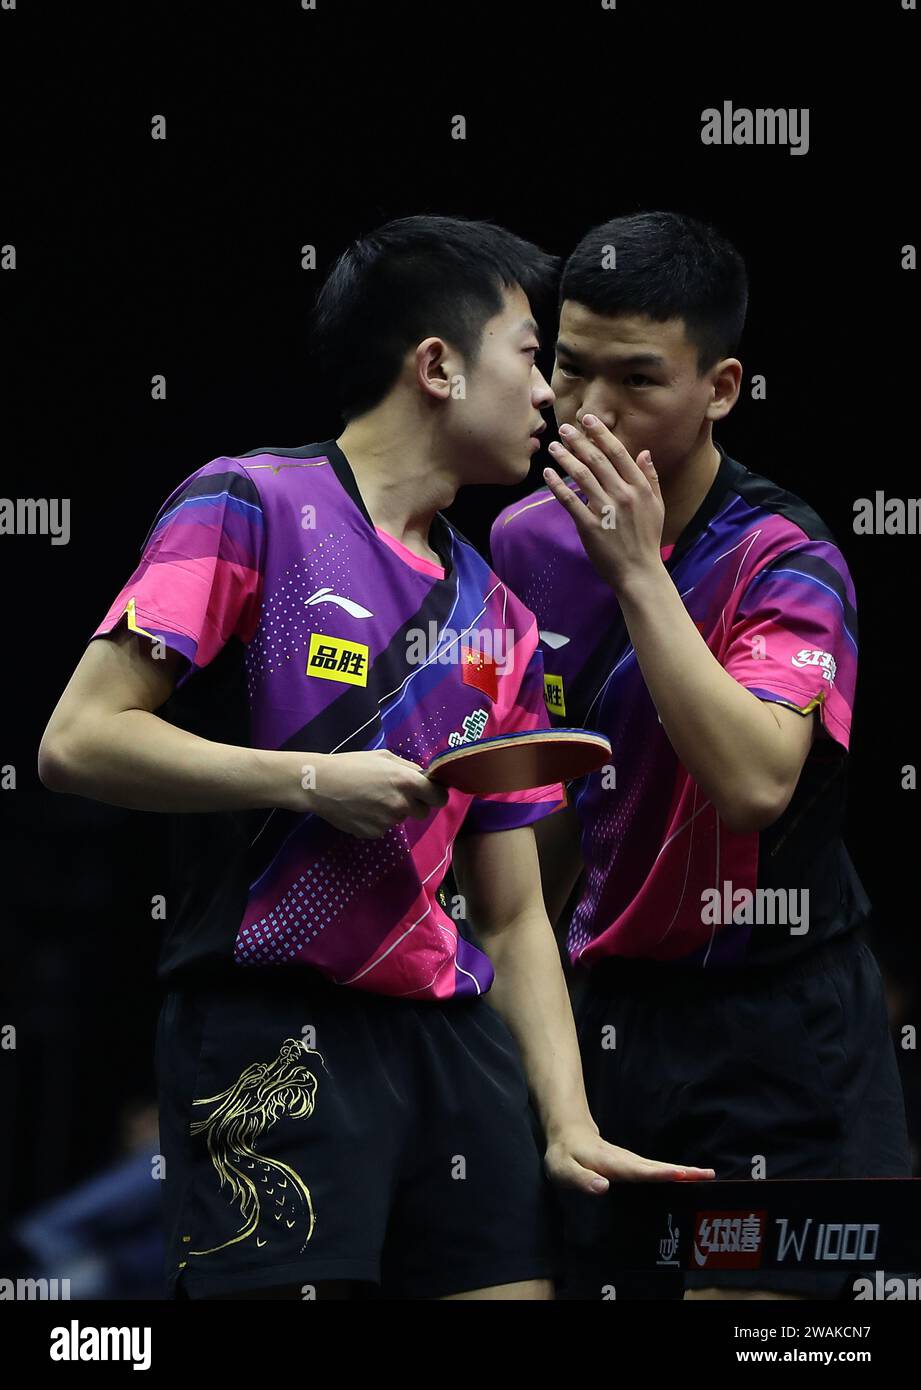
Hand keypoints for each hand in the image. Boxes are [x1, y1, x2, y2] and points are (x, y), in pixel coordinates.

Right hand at [282, 749, 448, 837]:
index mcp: (406, 781)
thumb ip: (408, 768)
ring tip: (371, 798)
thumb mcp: (384, 757)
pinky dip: (377, 820)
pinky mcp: (373, 833)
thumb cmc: (352, 765)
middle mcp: (400, 804)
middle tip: (395, 793)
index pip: (439, 797)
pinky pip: (384, 828)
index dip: (437, 795)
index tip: (430, 793)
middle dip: (415, 804)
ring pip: (401, 819)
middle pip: (423, 812)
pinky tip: (361, 809)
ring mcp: (387, 821)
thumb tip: (425, 777)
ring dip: (393, 811)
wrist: (320, 785)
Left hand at [544, 416, 664, 593]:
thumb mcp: (657, 505)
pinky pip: (570, 501)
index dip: (600, 434)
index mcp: (639, 487)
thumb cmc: (648, 538)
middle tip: (563, 428)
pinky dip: (557, 485)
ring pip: (582, 476)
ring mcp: (606, 510)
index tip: (587, 419)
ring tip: (553, 447)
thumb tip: (644, 452)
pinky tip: (548, 473)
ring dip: (565, 458)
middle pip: (596, 460)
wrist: (639, 571)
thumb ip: (650, 477)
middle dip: (578, 441)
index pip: (618, 452)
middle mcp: (623, 495)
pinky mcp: (590, 526)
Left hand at [545, 1120, 715, 1193]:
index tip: (681, 1174)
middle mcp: (626, 1161)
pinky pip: (656, 1169)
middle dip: (684, 1171)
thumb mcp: (563, 1170)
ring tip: (707, 1175)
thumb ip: (581, 1179)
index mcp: (611, 1164)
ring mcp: (631, 1161)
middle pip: (658, 1167)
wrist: (568, 1134)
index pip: (639, 1171)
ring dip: (684, 1171)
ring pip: (660, 1166)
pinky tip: (687, 1178)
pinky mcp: (633, 1164)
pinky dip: (674, 1172)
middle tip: (709, 1175)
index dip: (660, 1173)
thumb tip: (603, 1188)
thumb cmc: (564, 1157)